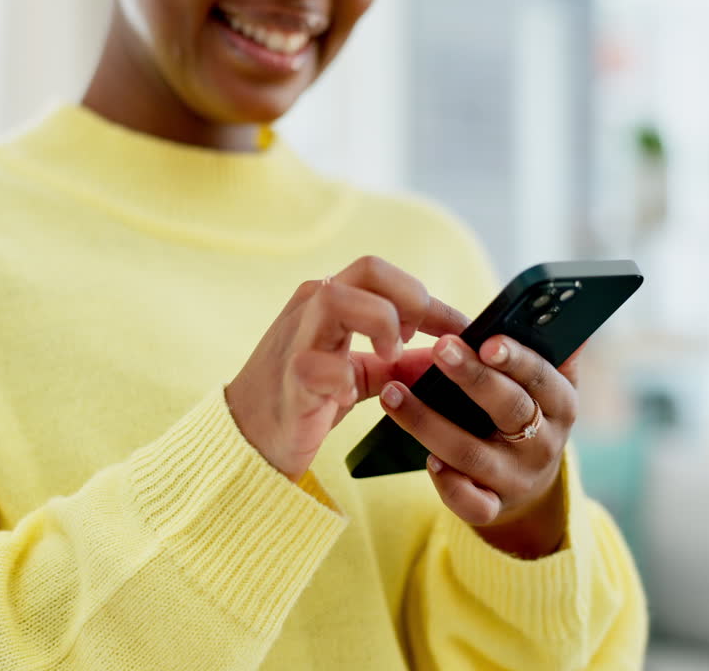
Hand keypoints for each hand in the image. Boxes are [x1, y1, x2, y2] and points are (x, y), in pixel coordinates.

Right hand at [225, 256, 468, 482]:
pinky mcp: (290, 378)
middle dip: (409, 300)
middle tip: (417, 340)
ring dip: (379, 324)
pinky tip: (347, 398)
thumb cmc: (303, 399)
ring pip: (339, 298)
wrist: (248, 439)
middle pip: (368, 269)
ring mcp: (296, 339)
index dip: (429, 299)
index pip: (384, 275)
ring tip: (388, 356)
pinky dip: (343, 378)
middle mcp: (310, 308)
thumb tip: (448, 356)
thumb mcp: (359, 373)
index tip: (460, 329)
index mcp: (327, 301)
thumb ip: (399, 361)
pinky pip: (319, 365)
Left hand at [378, 334, 581, 557]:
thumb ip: (549, 354)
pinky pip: (472, 504)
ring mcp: (518, 479)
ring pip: (472, 453)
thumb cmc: (525, 417)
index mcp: (560, 405)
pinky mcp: (494, 509)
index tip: (486, 339)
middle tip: (438, 349)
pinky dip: (448, 484)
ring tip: (391, 394)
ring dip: (428, 423)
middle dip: (473, 379)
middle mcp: (544, 443)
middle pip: (509, 410)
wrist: (528, 488)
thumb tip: (558, 314)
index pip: (543, 377)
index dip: (516, 359)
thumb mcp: (545, 387)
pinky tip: (426, 461)